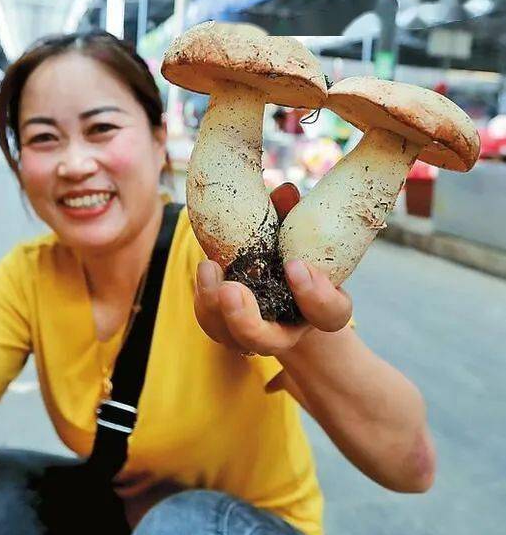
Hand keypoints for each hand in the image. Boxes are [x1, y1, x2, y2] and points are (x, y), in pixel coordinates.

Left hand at [193, 183, 352, 356]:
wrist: (271, 272)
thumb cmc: (291, 248)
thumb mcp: (296, 230)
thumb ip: (292, 215)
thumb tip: (285, 191)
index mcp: (320, 308)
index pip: (329, 314)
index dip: (317, 295)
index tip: (296, 266)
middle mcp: (287, 328)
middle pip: (268, 342)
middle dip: (246, 321)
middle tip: (231, 290)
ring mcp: (254, 333)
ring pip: (232, 338)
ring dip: (214, 307)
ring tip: (208, 268)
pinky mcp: (226, 329)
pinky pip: (211, 323)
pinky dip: (204, 299)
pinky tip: (206, 271)